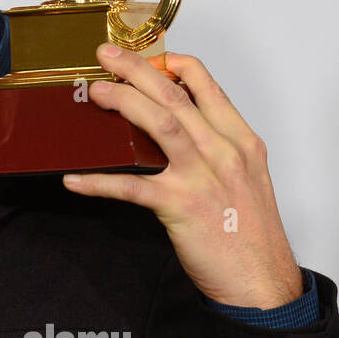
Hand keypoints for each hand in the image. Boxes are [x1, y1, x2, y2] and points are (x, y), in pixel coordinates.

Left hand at [61, 44, 303, 309]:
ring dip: (123, 103)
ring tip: (95, 93)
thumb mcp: (246, 178)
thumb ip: (218, 149)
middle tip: (106, 56)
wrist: (263, 281)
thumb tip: (179, 128)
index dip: (175, 65)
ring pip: (159, 124)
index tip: (150, 57)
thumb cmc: (251, 233)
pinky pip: (132, 187)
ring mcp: (202, 177)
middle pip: (175, 96)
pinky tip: (76, 180)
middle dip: (137, 70)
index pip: (208, 86)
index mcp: (241, 141)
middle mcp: (223, 151)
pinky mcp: (180, 206)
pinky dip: (99, 182)